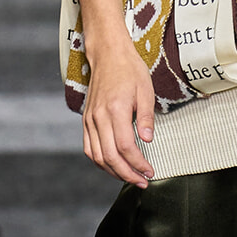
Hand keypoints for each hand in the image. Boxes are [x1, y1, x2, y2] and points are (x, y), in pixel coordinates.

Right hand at [82, 38, 155, 186]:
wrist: (108, 55)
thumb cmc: (130, 70)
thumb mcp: (146, 91)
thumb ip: (146, 117)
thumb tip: (148, 140)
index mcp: (116, 109)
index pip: (126, 147)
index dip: (138, 164)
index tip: (150, 172)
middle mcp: (99, 117)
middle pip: (110, 156)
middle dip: (127, 174)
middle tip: (142, 182)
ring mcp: (90, 119)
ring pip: (97, 156)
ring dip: (113, 171)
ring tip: (130, 177)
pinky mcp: (86, 120)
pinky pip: (89, 148)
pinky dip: (100, 162)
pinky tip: (114, 166)